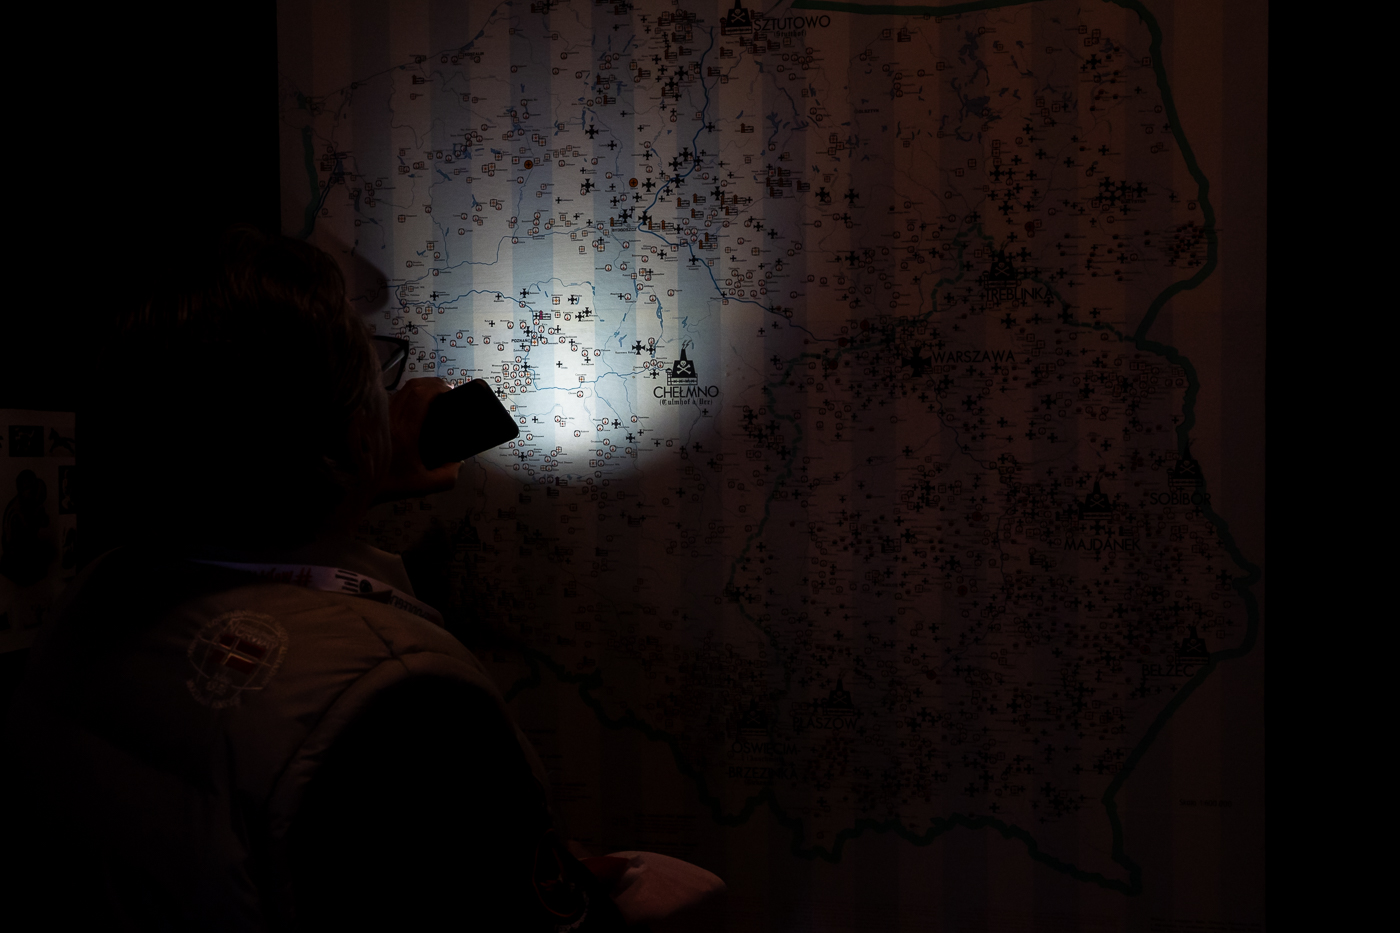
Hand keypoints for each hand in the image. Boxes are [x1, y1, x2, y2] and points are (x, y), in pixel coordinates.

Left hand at [373, 378, 461, 501]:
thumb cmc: (387, 484)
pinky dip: (407, 395)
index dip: (438, 388)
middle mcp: (390, 419)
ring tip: (432, 394)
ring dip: (419, 387)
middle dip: (433, 383)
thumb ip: (446, 477)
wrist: (355, 486)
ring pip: (401, 389)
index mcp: (404, 432)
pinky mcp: (373, 417)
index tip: (450, 391)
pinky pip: (392, 397)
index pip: (421, 396)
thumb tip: (458, 463)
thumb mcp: (422, 486)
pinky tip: (414, 403)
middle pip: (412, 386)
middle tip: (445, 390)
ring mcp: (380, 416)